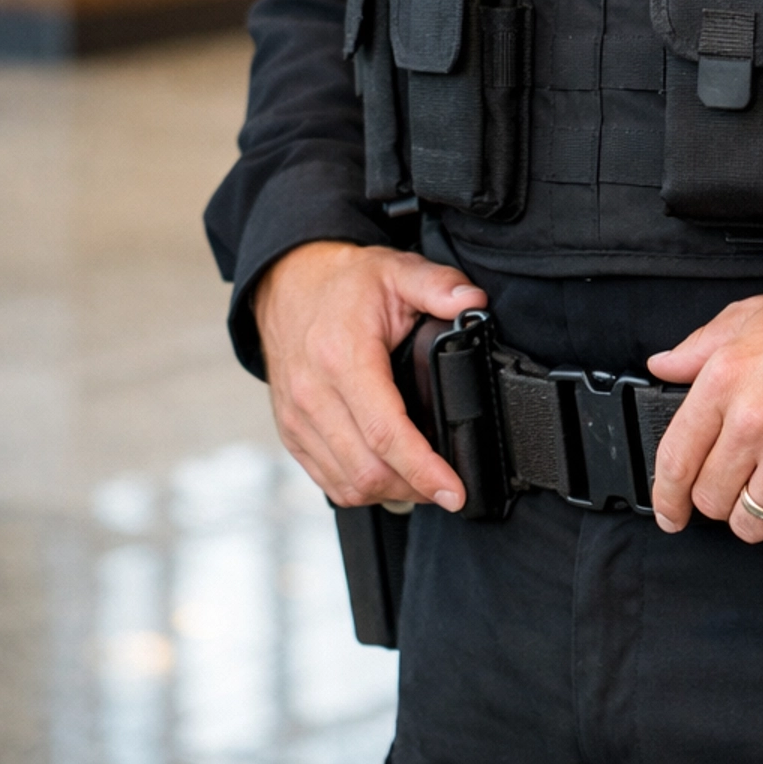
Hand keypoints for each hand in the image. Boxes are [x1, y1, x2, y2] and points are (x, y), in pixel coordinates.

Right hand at [253, 240, 484, 510]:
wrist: (289, 283)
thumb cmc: (345, 283)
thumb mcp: (397, 270)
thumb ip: (438, 285)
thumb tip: (473, 301)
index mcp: (342, 357)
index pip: (385, 432)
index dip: (423, 469)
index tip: (454, 490)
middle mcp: (313, 394)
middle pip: (367, 469)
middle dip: (415, 488)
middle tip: (450, 488)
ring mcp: (297, 418)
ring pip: (347, 483)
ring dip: (390, 493)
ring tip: (424, 484)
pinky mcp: (291, 432)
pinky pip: (327, 480)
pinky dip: (362, 489)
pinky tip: (389, 477)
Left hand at [645, 294, 762, 553]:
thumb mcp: (758, 315)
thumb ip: (702, 343)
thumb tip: (664, 366)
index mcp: (725, 378)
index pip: (675, 456)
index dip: (667, 495)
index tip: (670, 511)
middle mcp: (752, 421)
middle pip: (710, 498)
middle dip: (722, 498)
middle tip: (746, 481)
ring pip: (749, 524)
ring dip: (761, 516)